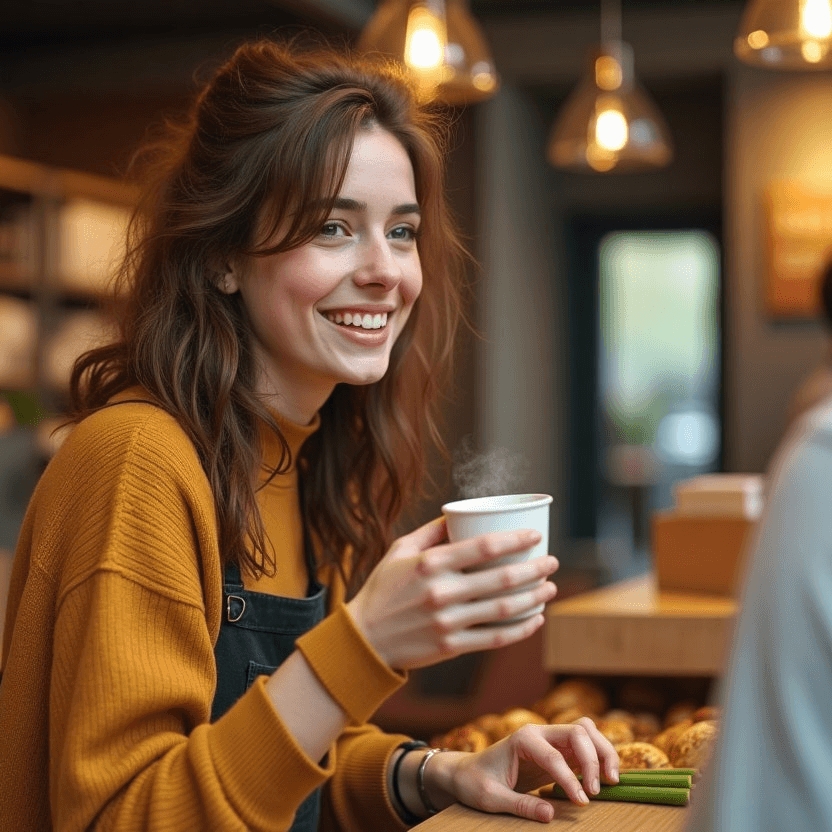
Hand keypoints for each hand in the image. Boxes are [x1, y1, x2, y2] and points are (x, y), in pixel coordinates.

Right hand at [345, 517, 557, 670]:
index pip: (483, 546)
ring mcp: (447, 621)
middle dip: (535, 568)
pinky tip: (535, 618)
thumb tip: (459, 514)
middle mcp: (441, 591)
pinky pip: (495, 638)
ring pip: (503, 609)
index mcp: (430, 563)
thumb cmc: (383, 589)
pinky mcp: (451, 647)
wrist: (364, 639)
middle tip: (552, 562)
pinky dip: (520, 629)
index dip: (515, 539)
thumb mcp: (399, 551)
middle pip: (501, 578)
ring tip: (550, 588)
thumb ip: (430, 531)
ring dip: (534, 597)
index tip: (535, 535)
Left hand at [425, 719, 619, 822]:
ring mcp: (549, 739)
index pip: (554, 755)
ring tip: (612, 780)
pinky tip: (605, 777)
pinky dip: (599, 756)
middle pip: (578, 732)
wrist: (465, 772)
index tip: (581, 803)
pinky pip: (585, 745)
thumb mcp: (491, 799)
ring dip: (602, 752)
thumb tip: (551, 816)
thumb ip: (520, 806)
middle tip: (596, 791)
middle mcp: (539, 733)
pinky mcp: (556, 750)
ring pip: (586, 732)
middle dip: (593, 759)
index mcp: (522, 739)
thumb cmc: (475, 783)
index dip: (570, 779)